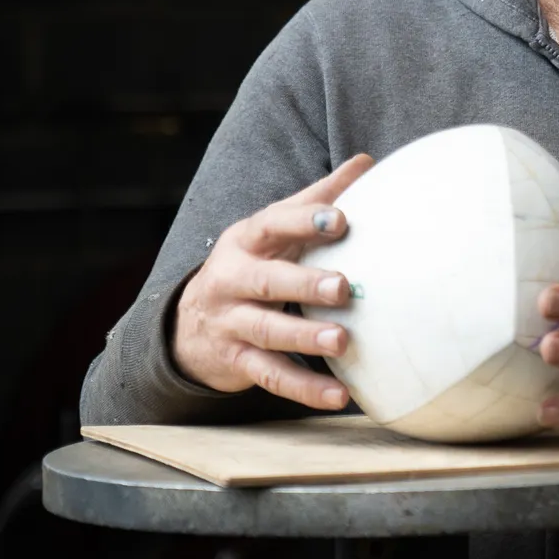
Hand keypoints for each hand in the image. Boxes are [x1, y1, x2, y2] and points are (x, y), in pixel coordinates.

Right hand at [171, 154, 374, 408]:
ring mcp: (231, 322)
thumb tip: (368, 162)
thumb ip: (318, 198)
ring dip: (304, 338)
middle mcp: (232, 279)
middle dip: (304, 283)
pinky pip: (271, 376)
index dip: (306, 221)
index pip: (274, 223)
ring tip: (342, 341)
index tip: (342, 219)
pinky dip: (304, 388)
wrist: (191, 321)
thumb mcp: (275, 228)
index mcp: (246, 240)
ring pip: (266, 331)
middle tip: (344, 287)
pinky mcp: (236, 361)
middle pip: (267, 280)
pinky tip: (338, 396)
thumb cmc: (255, 262)